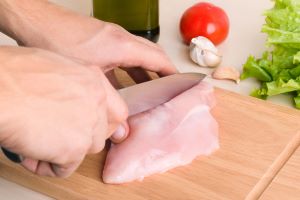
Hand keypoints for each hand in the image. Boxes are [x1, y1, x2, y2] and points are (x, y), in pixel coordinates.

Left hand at [0, 0, 177, 85]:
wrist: (37, 22)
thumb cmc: (59, 43)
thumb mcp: (89, 78)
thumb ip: (110, 101)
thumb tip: (121, 126)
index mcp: (123, 46)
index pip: (158, 58)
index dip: (172, 72)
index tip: (181, 83)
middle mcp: (121, 38)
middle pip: (152, 53)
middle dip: (163, 70)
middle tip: (168, 86)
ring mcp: (112, 36)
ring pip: (138, 53)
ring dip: (146, 69)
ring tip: (150, 87)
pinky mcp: (102, 38)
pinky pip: (124, 53)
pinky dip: (130, 67)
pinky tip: (125, 81)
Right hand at [0, 46, 127, 176]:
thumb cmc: (13, 74)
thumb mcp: (55, 68)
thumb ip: (75, 88)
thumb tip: (72, 102)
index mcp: (93, 79)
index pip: (116, 110)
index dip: (103, 123)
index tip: (91, 128)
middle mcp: (97, 100)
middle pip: (104, 132)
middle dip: (84, 138)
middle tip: (61, 136)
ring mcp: (89, 125)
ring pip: (87, 149)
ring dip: (65, 152)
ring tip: (37, 143)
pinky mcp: (75, 148)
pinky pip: (67, 168)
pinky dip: (48, 166)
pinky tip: (30, 153)